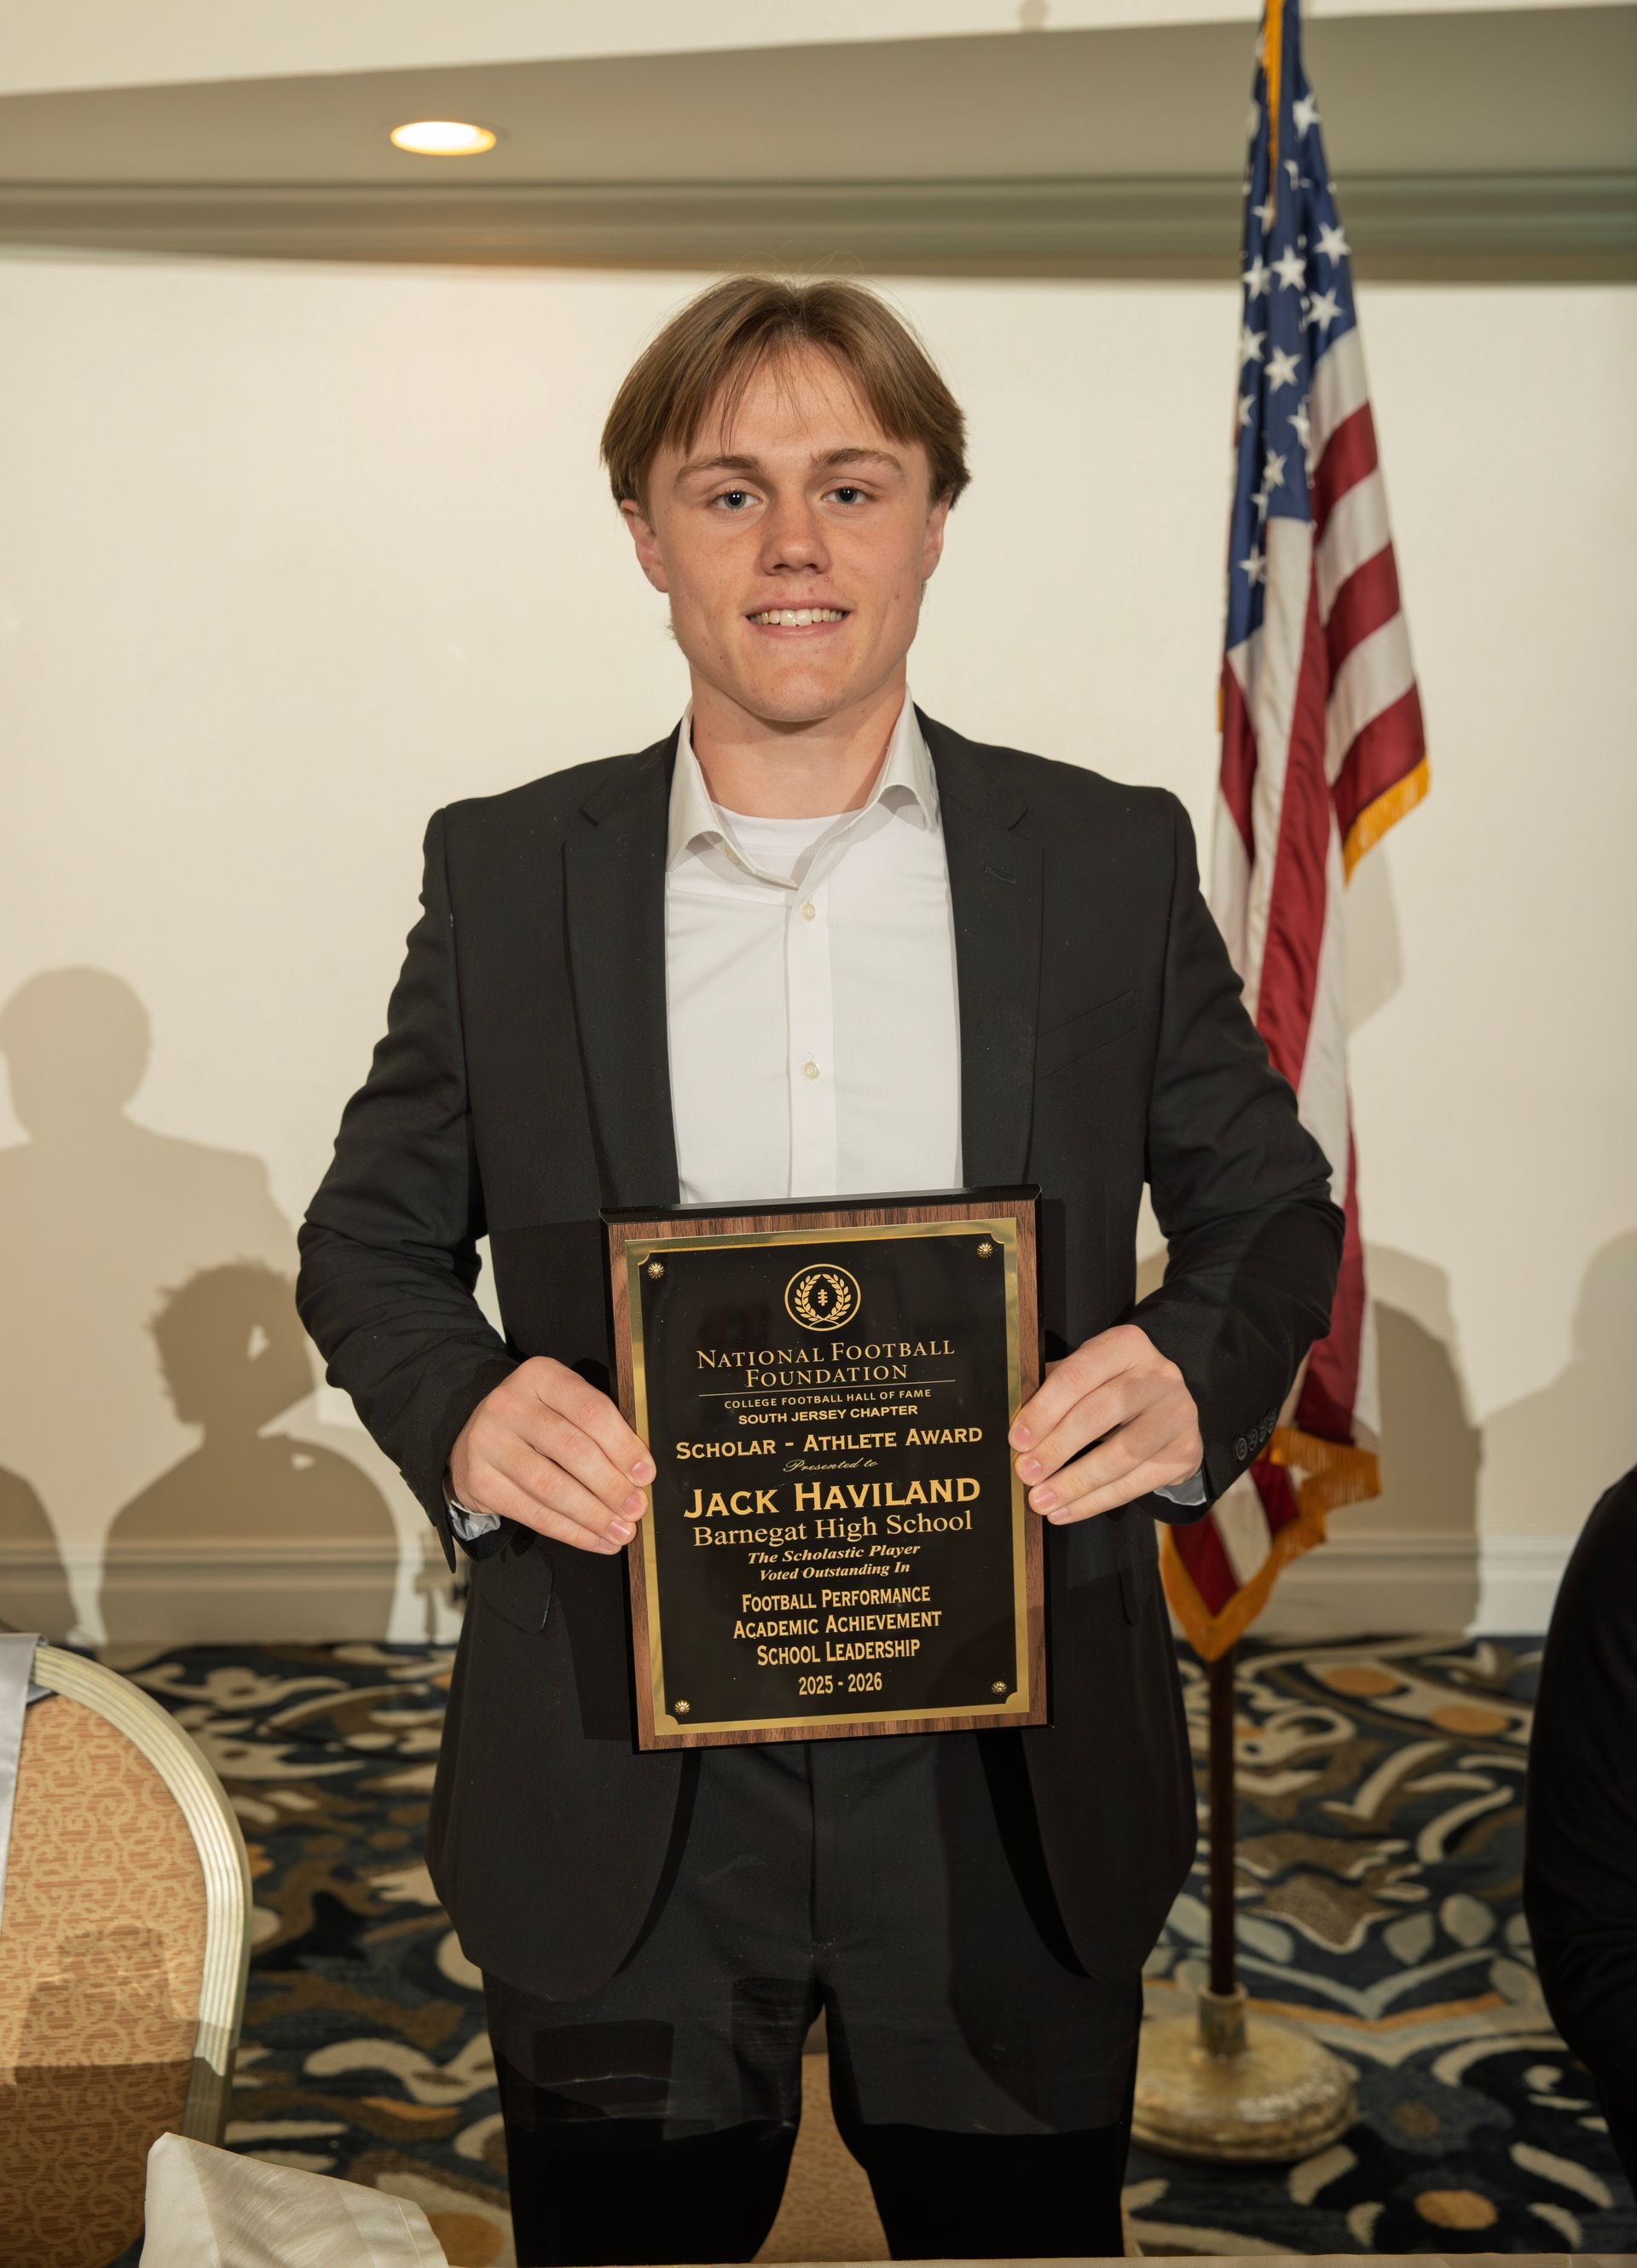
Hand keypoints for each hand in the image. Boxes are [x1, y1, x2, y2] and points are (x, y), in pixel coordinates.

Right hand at [449, 1356, 653, 1554]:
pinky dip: (570, 1532)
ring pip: (552, 1487)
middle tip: (636, 1509)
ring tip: (622, 1532)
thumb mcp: (564, 1405)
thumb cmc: (537, 1421)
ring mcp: (489, 1443)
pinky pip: (532, 1513)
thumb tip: (639, 1473)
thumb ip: (599, 1428)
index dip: (623, 1446)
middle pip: (572, 1450)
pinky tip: (595, 1540)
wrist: (476, 1439)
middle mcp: (510, 1404)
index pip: (590, 1410)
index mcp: (540, 1376)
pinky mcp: (479, 1481)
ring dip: (593, 1515)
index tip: (645, 1475)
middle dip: (611, 1486)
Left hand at [1008, 1323, 1202, 1523]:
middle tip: (1025, 1474)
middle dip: (1057, 1448)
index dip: (1044, 1409)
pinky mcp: (1186, 1452)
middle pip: (1100, 1414)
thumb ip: (1053, 1392)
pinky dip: (1096, 1502)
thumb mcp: (1087, 1376)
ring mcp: (1178, 1414)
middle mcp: (1158, 1375)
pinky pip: (1136, 1483)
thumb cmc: (1112, 1389)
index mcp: (1125, 1345)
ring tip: (1040, 1500)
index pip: (1078, 1375)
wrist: (1170, 1410)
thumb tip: (1017, 1432)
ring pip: (1120, 1455)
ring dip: (1074, 1483)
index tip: (1016, 1439)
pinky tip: (1066, 1511)